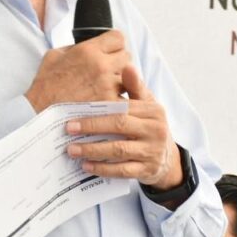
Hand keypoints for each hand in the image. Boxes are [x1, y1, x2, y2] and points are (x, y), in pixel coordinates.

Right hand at [25, 30, 131, 111]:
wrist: (39, 114)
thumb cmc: (45, 86)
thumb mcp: (54, 56)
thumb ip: (74, 47)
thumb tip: (87, 45)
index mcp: (88, 50)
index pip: (118, 37)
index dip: (115, 44)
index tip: (110, 51)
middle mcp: (101, 65)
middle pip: (127, 56)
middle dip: (118, 62)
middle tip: (108, 71)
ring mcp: (107, 85)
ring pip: (130, 77)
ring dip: (121, 81)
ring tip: (107, 88)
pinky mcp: (110, 104)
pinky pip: (126, 97)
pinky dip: (120, 100)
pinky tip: (109, 102)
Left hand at [65, 65, 182, 189]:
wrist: (167, 158)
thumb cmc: (150, 126)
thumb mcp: (147, 105)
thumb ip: (135, 87)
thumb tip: (127, 65)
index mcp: (153, 111)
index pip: (123, 108)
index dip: (97, 112)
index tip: (73, 115)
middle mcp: (155, 130)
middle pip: (120, 126)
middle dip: (92, 128)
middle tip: (68, 130)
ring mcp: (152, 152)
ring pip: (119, 150)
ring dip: (93, 150)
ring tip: (72, 150)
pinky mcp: (147, 170)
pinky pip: (122, 171)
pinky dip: (103, 169)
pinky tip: (86, 166)